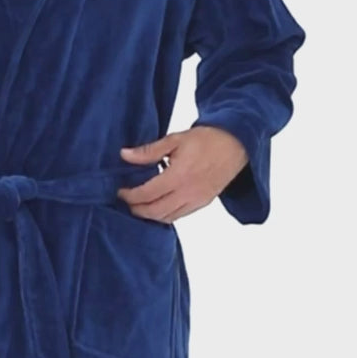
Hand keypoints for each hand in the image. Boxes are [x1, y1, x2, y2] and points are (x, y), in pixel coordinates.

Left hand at [116, 127, 247, 222]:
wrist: (236, 144)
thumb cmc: (207, 140)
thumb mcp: (174, 140)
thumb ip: (148, 151)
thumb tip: (125, 155)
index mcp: (178, 176)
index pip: (147, 194)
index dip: (130, 195)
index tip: (121, 191)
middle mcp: (188, 192)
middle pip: (154, 211)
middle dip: (137, 209)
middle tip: (127, 201)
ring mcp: (197, 200)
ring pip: (167, 218)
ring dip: (150, 215)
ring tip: (140, 205)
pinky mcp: (203, 203)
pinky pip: (179, 216)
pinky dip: (165, 215)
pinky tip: (157, 207)